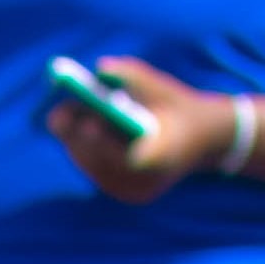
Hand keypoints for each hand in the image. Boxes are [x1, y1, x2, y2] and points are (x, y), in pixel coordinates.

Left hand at [47, 53, 237, 205]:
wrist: (205, 142)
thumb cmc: (181, 108)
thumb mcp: (163, 87)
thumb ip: (134, 76)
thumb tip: (101, 68)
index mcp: (167, 154)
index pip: (133, 155)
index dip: (107, 140)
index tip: (89, 119)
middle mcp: (150, 180)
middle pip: (104, 161)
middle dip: (78, 135)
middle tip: (58, 113)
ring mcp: (138, 191)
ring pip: (95, 167)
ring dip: (76, 142)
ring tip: (61, 116)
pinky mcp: (127, 195)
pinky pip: (97, 172)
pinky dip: (85, 150)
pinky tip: (74, 131)